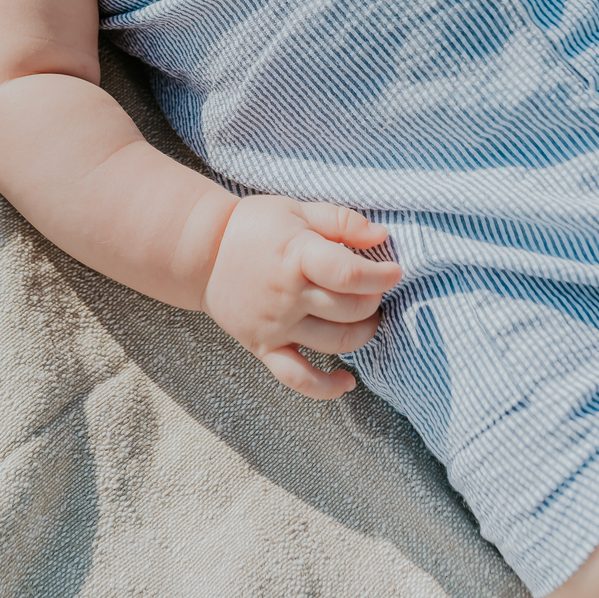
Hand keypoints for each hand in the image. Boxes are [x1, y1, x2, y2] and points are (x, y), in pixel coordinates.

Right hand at [201, 196, 401, 399]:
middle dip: (374, 301)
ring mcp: (276, 325)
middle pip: (349, 309)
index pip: (349, 274)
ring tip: (367, 319)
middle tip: (375, 290)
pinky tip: (347, 383)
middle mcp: (288, 295)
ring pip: (335, 342)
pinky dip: (326, 388)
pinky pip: (298, 378)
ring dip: (363, 333)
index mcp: (297, 256)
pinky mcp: (263, 347)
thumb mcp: (298, 209)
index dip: (380, 277)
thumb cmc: (254, 226)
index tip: (395, 272)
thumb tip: (382, 237)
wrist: (202, 252)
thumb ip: (341, 220)